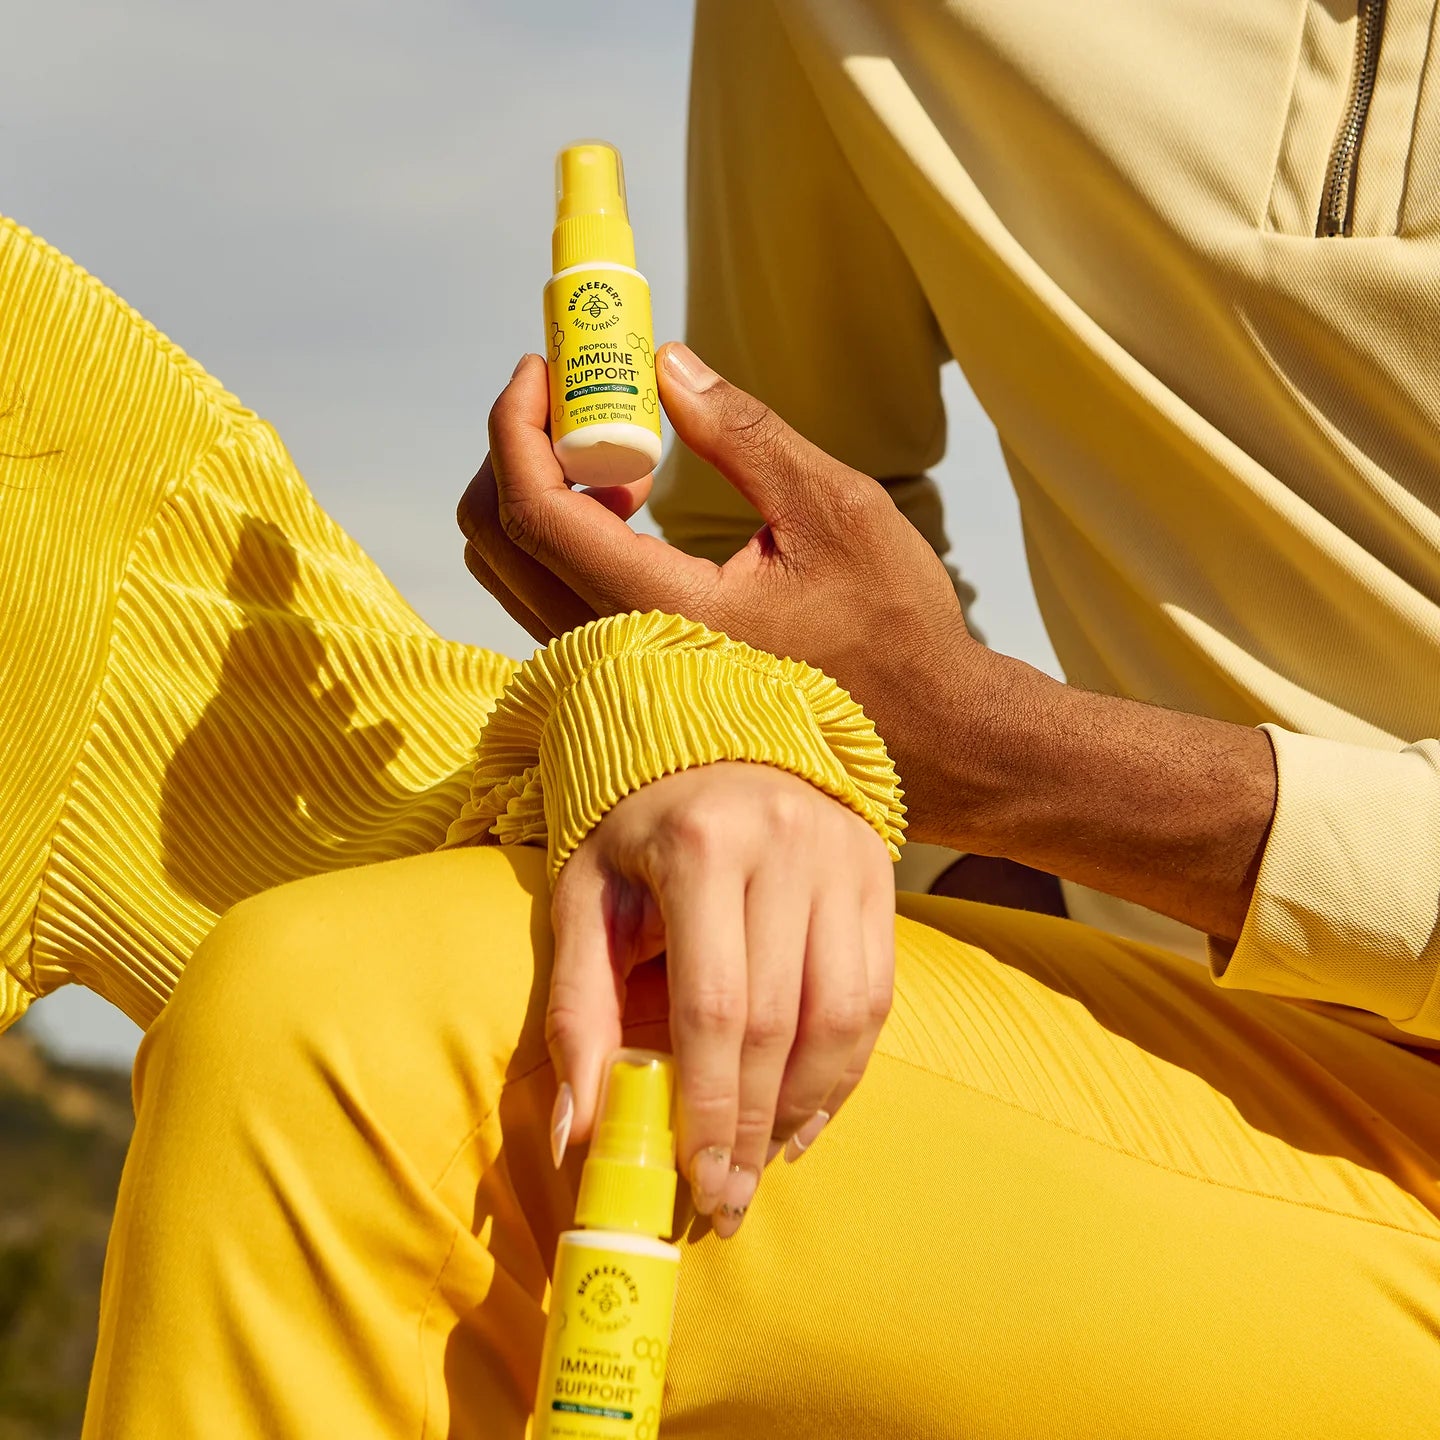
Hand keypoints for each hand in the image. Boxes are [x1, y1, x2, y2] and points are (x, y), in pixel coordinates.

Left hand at [458, 344, 982, 842]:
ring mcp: (614, 678)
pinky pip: (546, 599)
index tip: (546, 363)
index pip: (536, 512)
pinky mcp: (627, 682)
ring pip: (512, 574)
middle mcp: (617, 657)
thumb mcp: (834, 510)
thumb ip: (742, 435)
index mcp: (663, 613)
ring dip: (539, 490)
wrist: (922, 735)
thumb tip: (664, 366)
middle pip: (497, 541)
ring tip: (618, 452)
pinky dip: (561, 535)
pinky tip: (630, 509)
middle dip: (517, 446)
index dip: (519, 424)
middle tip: (574, 393)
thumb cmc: (894, 630)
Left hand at [546, 761, 895, 1237]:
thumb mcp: (585, 899)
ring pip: (845, 1015)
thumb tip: (576, 1134)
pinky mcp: (879, 875)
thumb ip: (576, 1010)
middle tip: (727, 1197)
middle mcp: (785, 847)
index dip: (709, 1107)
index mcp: (701, 846)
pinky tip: (806, 1113)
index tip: (696, 1182)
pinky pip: (877, 995)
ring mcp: (844, 858)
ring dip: (805, 1107)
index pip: (716, 1006)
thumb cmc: (636, 833)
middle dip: (753, 1126)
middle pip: (782, 1022)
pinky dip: (846, 1069)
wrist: (712, 743)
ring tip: (764, 1161)